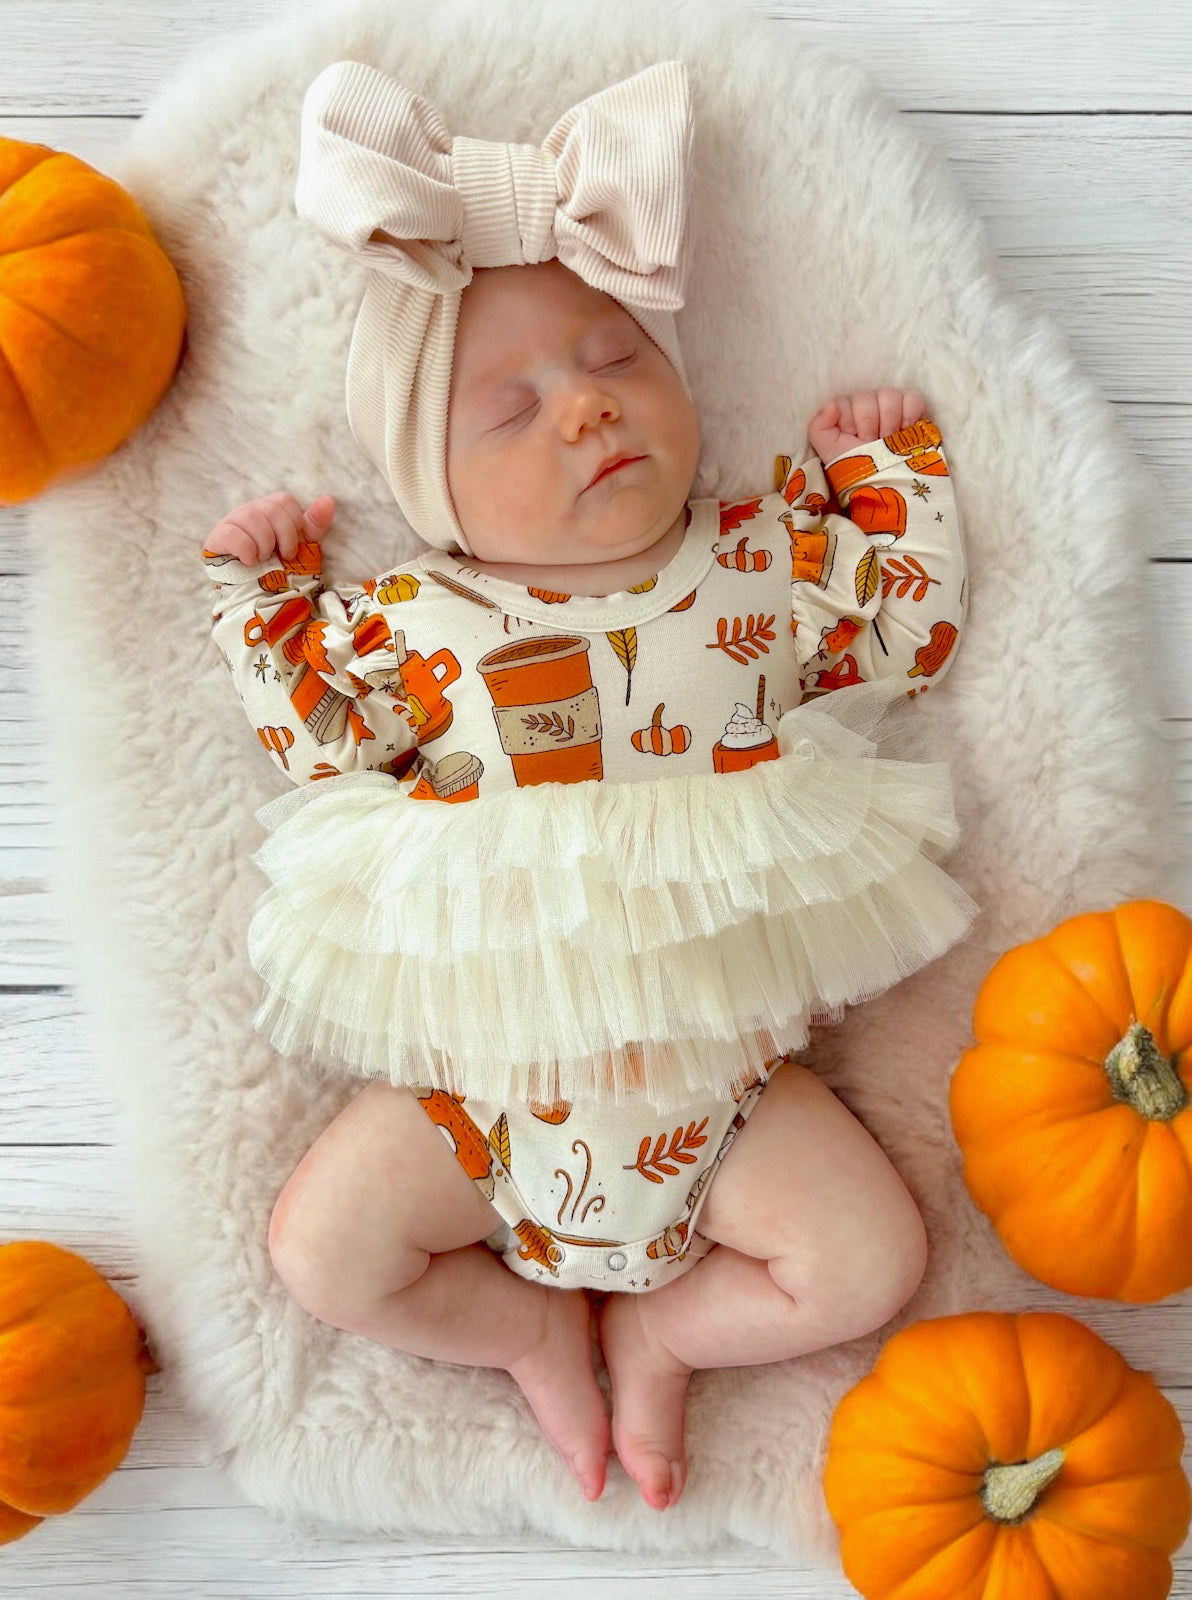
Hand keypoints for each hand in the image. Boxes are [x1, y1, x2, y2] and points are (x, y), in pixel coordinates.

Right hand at [202, 491, 335, 563]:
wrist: (257, 596)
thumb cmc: (280, 569)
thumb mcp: (302, 547)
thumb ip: (315, 525)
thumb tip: (328, 499)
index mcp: (270, 510)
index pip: (285, 500)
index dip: (294, 525)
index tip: (292, 548)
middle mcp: (250, 511)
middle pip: (271, 508)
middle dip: (283, 538)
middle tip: (280, 557)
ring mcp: (232, 522)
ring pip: (251, 517)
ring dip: (264, 546)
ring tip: (262, 561)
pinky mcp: (217, 538)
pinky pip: (232, 534)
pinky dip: (246, 551)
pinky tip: (248, 562)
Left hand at [807, 388, 926, 460]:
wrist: (886, 483)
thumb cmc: (854, 466)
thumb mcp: (829, 451)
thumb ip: (818, 427)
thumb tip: (832, 404)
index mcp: (846, 412)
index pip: (846, 401)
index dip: (851, 422)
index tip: (855, 440)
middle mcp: (867, 405)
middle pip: (867, 397)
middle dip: (869, 425)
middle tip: (872, 443)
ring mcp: (890, 406)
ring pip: (889, 394)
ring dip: (889, 421)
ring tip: (888, 441)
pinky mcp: (913, 409)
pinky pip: (912, 398)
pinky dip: (909, 414)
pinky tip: (905, 430)